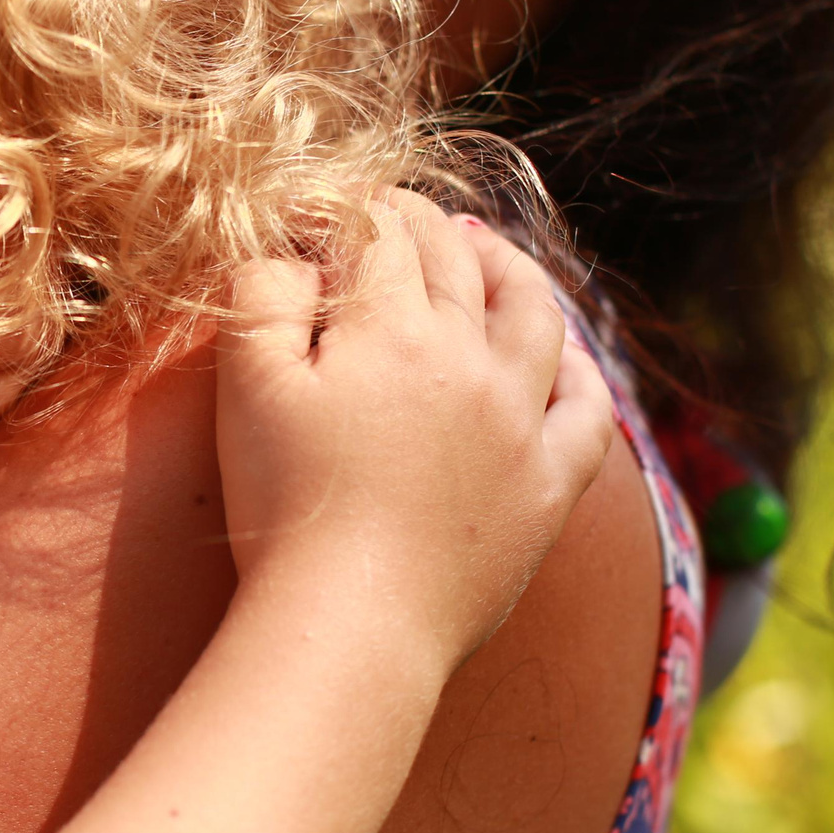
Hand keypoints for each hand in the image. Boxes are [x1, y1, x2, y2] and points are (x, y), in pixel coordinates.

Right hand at [214, 192, 613, 676]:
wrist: (352, 622)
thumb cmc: (284, 505)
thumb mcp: (246, 386)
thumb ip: (263, 296)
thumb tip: (291, 251)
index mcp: (391, 326)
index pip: (378, 235)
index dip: (349, 210)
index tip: (326, 210)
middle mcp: (471, 358)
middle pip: (453, 261)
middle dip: (419, 225)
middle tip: (393, 214)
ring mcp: (521, 421)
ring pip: (532, 314)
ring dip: (508, 267)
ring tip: (483, 248)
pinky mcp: (550, 485)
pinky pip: (587, 407)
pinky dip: (577, 367)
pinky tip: (561, 355)